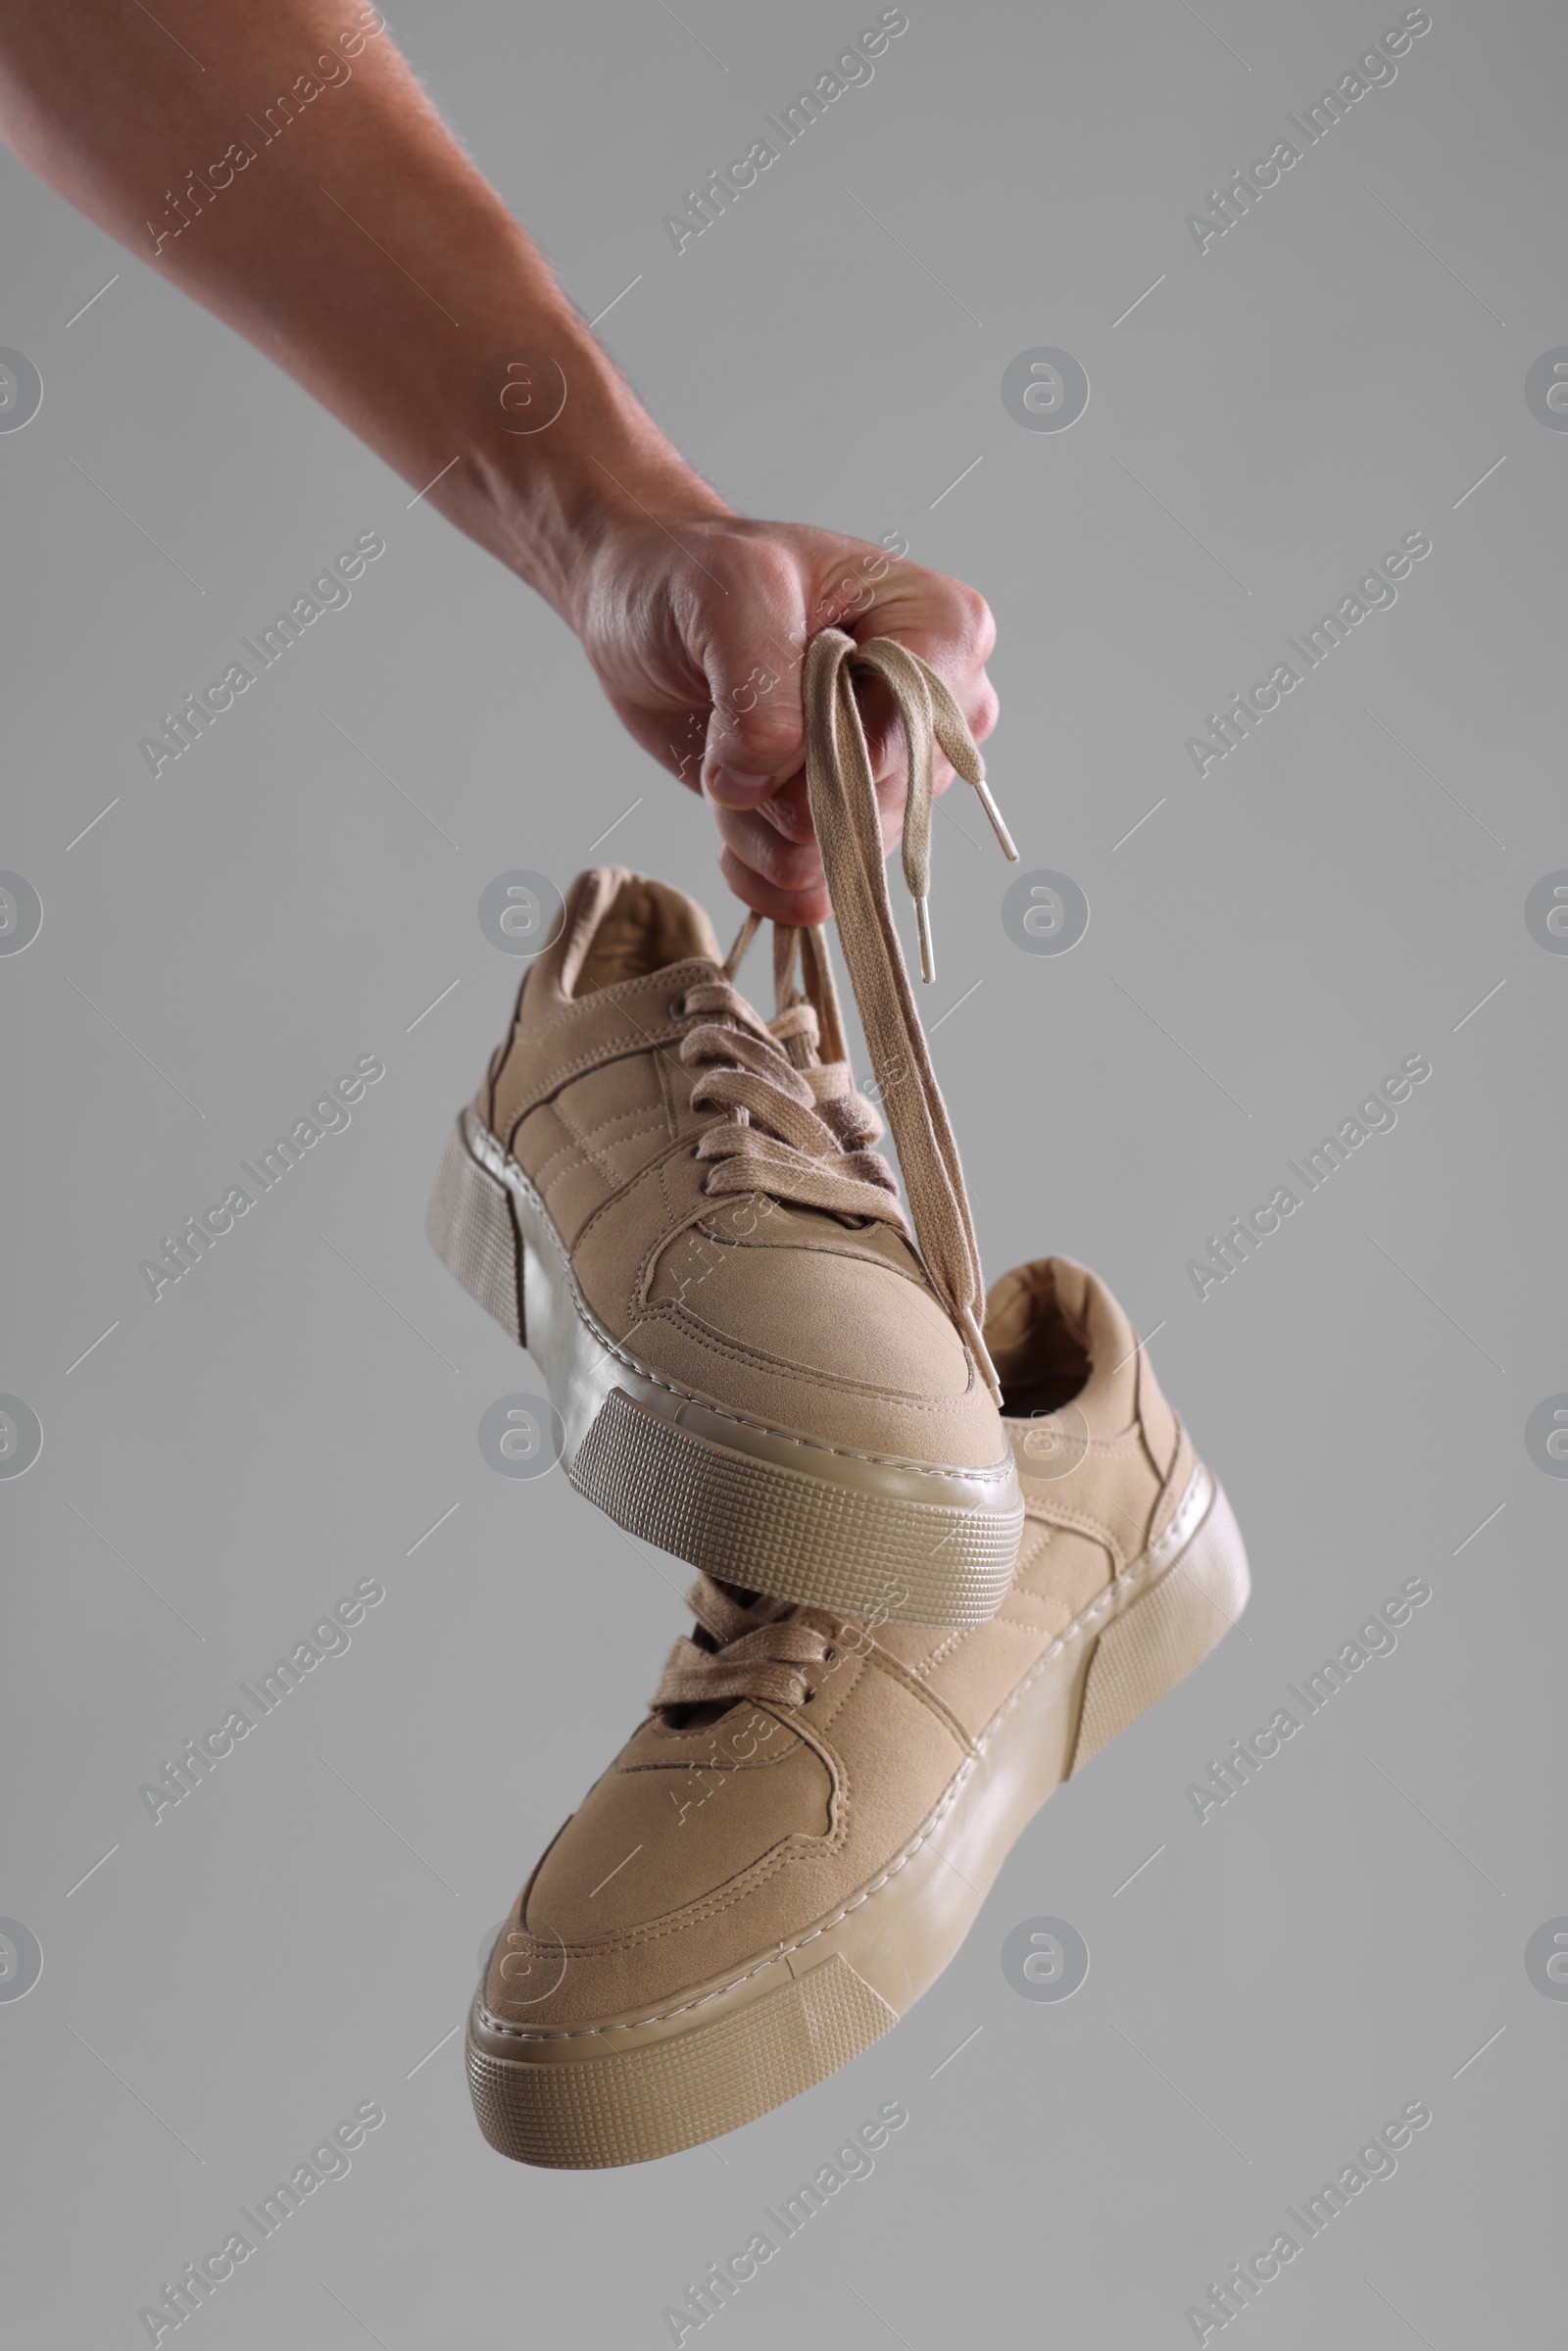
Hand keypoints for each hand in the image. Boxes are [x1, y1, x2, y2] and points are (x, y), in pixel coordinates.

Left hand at [572, 511, 997, 925]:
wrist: (650, 613)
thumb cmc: (700, 578)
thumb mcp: (730, 593)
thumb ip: (765, 689)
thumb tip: (765, 783)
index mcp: (944, 631)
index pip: (921, 727)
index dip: (837, 742)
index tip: (771, 710)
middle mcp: (934, 713)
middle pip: (882, 803)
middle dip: (786, 782)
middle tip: (732, 723)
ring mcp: (894, 779)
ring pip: (841, 856)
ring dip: (759, 820)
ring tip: (726, 755)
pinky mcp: (844, 829)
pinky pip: (817, 894)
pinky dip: (755, 865)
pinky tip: (729, 813)